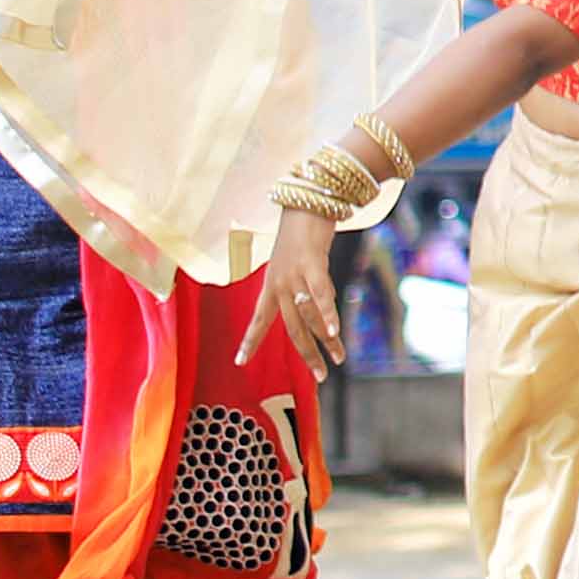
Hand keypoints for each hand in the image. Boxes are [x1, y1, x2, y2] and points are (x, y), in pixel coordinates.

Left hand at [239, 213, 346, 368]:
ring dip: (326, 339)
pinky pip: (320, 295)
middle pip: (292, 327)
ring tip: (339, 358)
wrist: (307, 201)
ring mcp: (294, 274)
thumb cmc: (304, 234)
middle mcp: (279, 283)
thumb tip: (320, 312)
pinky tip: (333, 330)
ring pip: (309, 316)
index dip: (250, 340)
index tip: (238, 361)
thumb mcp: (298, 264)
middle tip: (320, 377)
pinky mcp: (311, 264)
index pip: (259, 319)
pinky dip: (327, 314)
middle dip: (307, 354)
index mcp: (271, 284)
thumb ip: (305, 289)